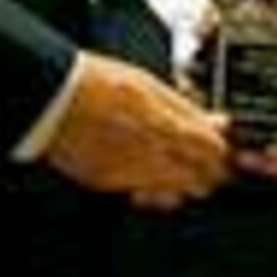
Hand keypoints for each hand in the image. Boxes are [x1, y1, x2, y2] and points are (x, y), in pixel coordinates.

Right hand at [46, 53, 230, 206]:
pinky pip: (143, 194)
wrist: (52, 98)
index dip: (222, 151)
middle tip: (206, 157)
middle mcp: (149, 154)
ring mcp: (129, 173)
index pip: (213, 152)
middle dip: (209, 170)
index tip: (223, 147)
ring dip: (183, 181)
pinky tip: (147, 166)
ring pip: (175, 193)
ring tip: (177, 161)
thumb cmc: (98, 83)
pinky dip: (153, 187)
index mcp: (164, 124)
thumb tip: (217, 123)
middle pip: (200, 179)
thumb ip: (186, 108)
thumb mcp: (150, 84)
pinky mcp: (108, 184)